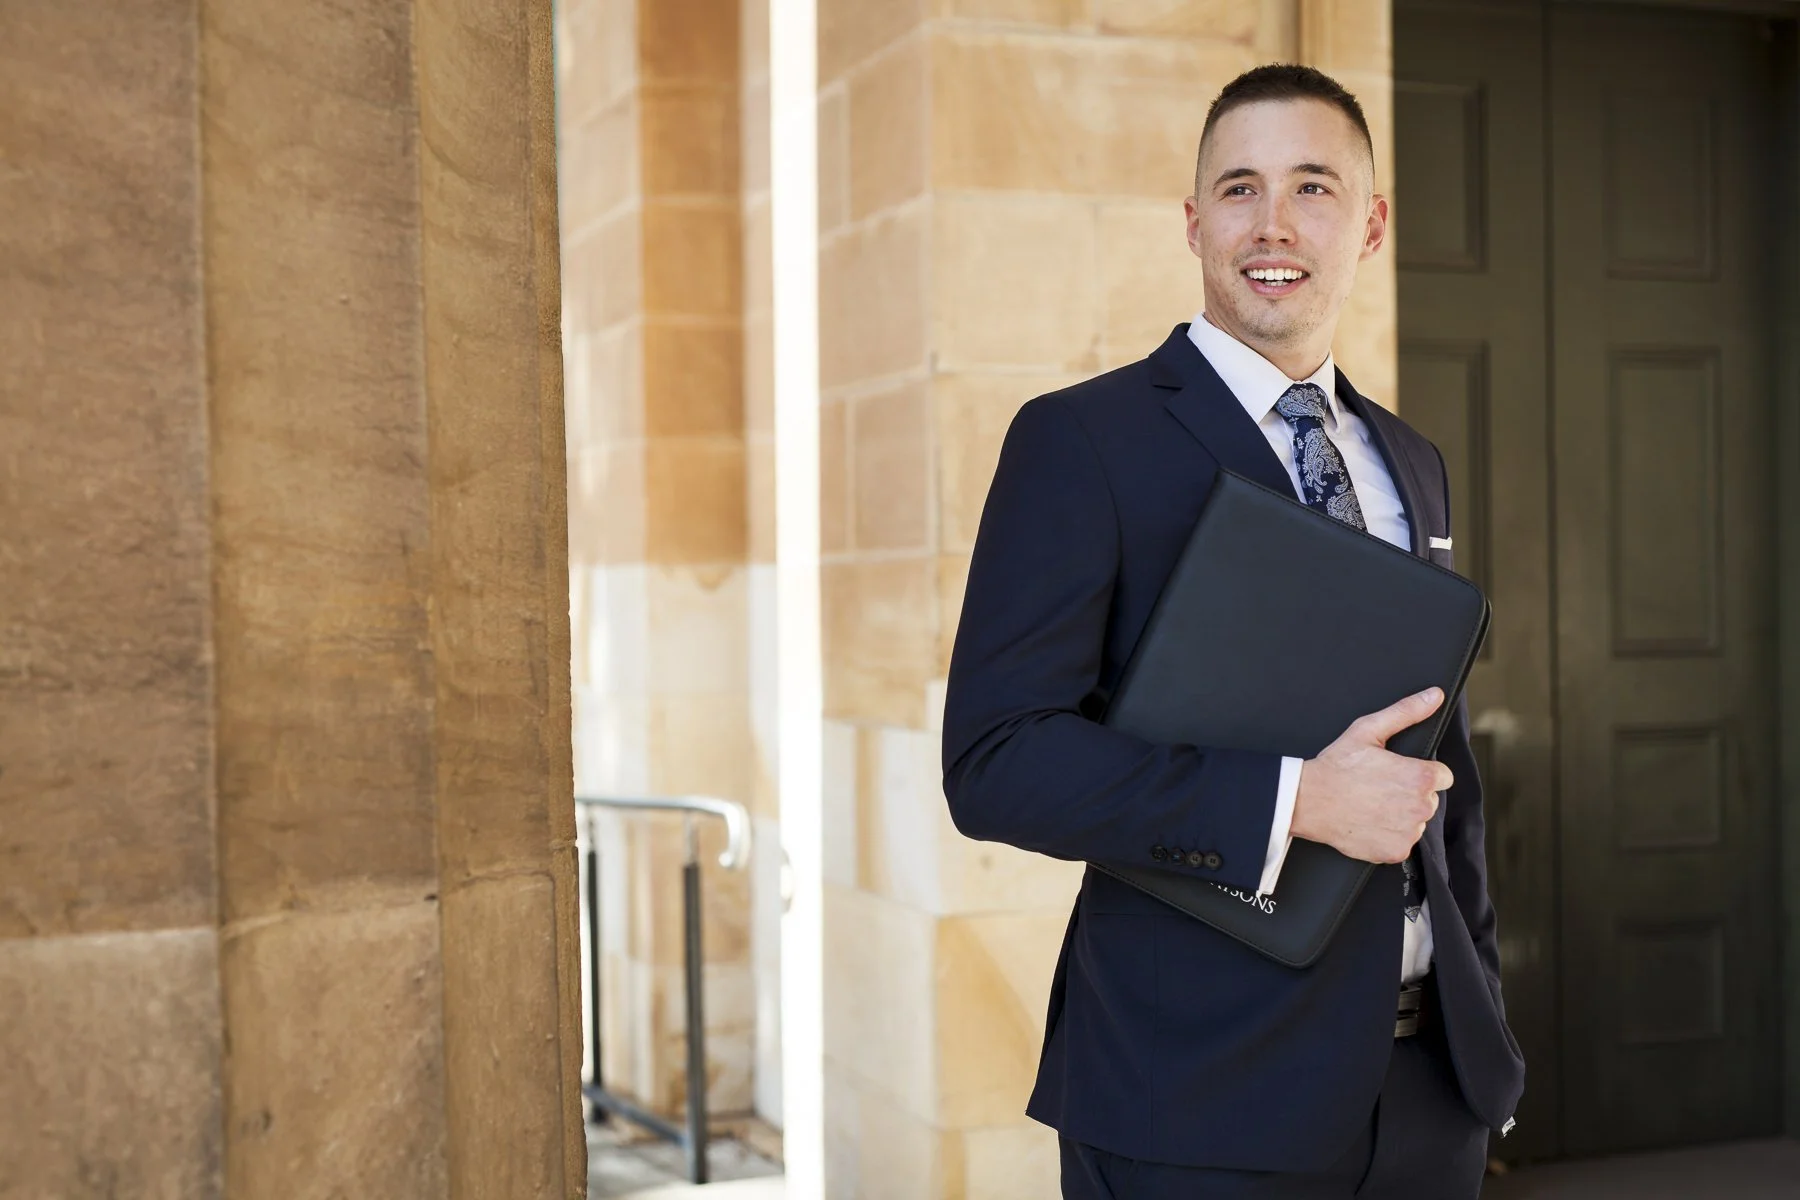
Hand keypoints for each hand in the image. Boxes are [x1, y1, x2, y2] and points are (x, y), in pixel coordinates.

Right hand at [1290, 687, 1454, 864]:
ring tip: (1372, 804)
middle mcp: (1420, 807)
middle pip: (1429, 800)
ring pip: (1416, 822)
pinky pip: (1402, 843)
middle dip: (1410, 794)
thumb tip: (1434, 696)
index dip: (1421, 773)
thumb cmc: (1337, 766)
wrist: (1308, 801)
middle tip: (1379, 788)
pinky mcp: (1396, 851)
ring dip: (1401, 816)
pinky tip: (1369, 822)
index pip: (1442, 777)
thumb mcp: (1369, 730)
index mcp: (1420, 777)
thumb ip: (1407, 712)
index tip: (1398, 773)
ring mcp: (1408, 832)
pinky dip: (1389, 836)